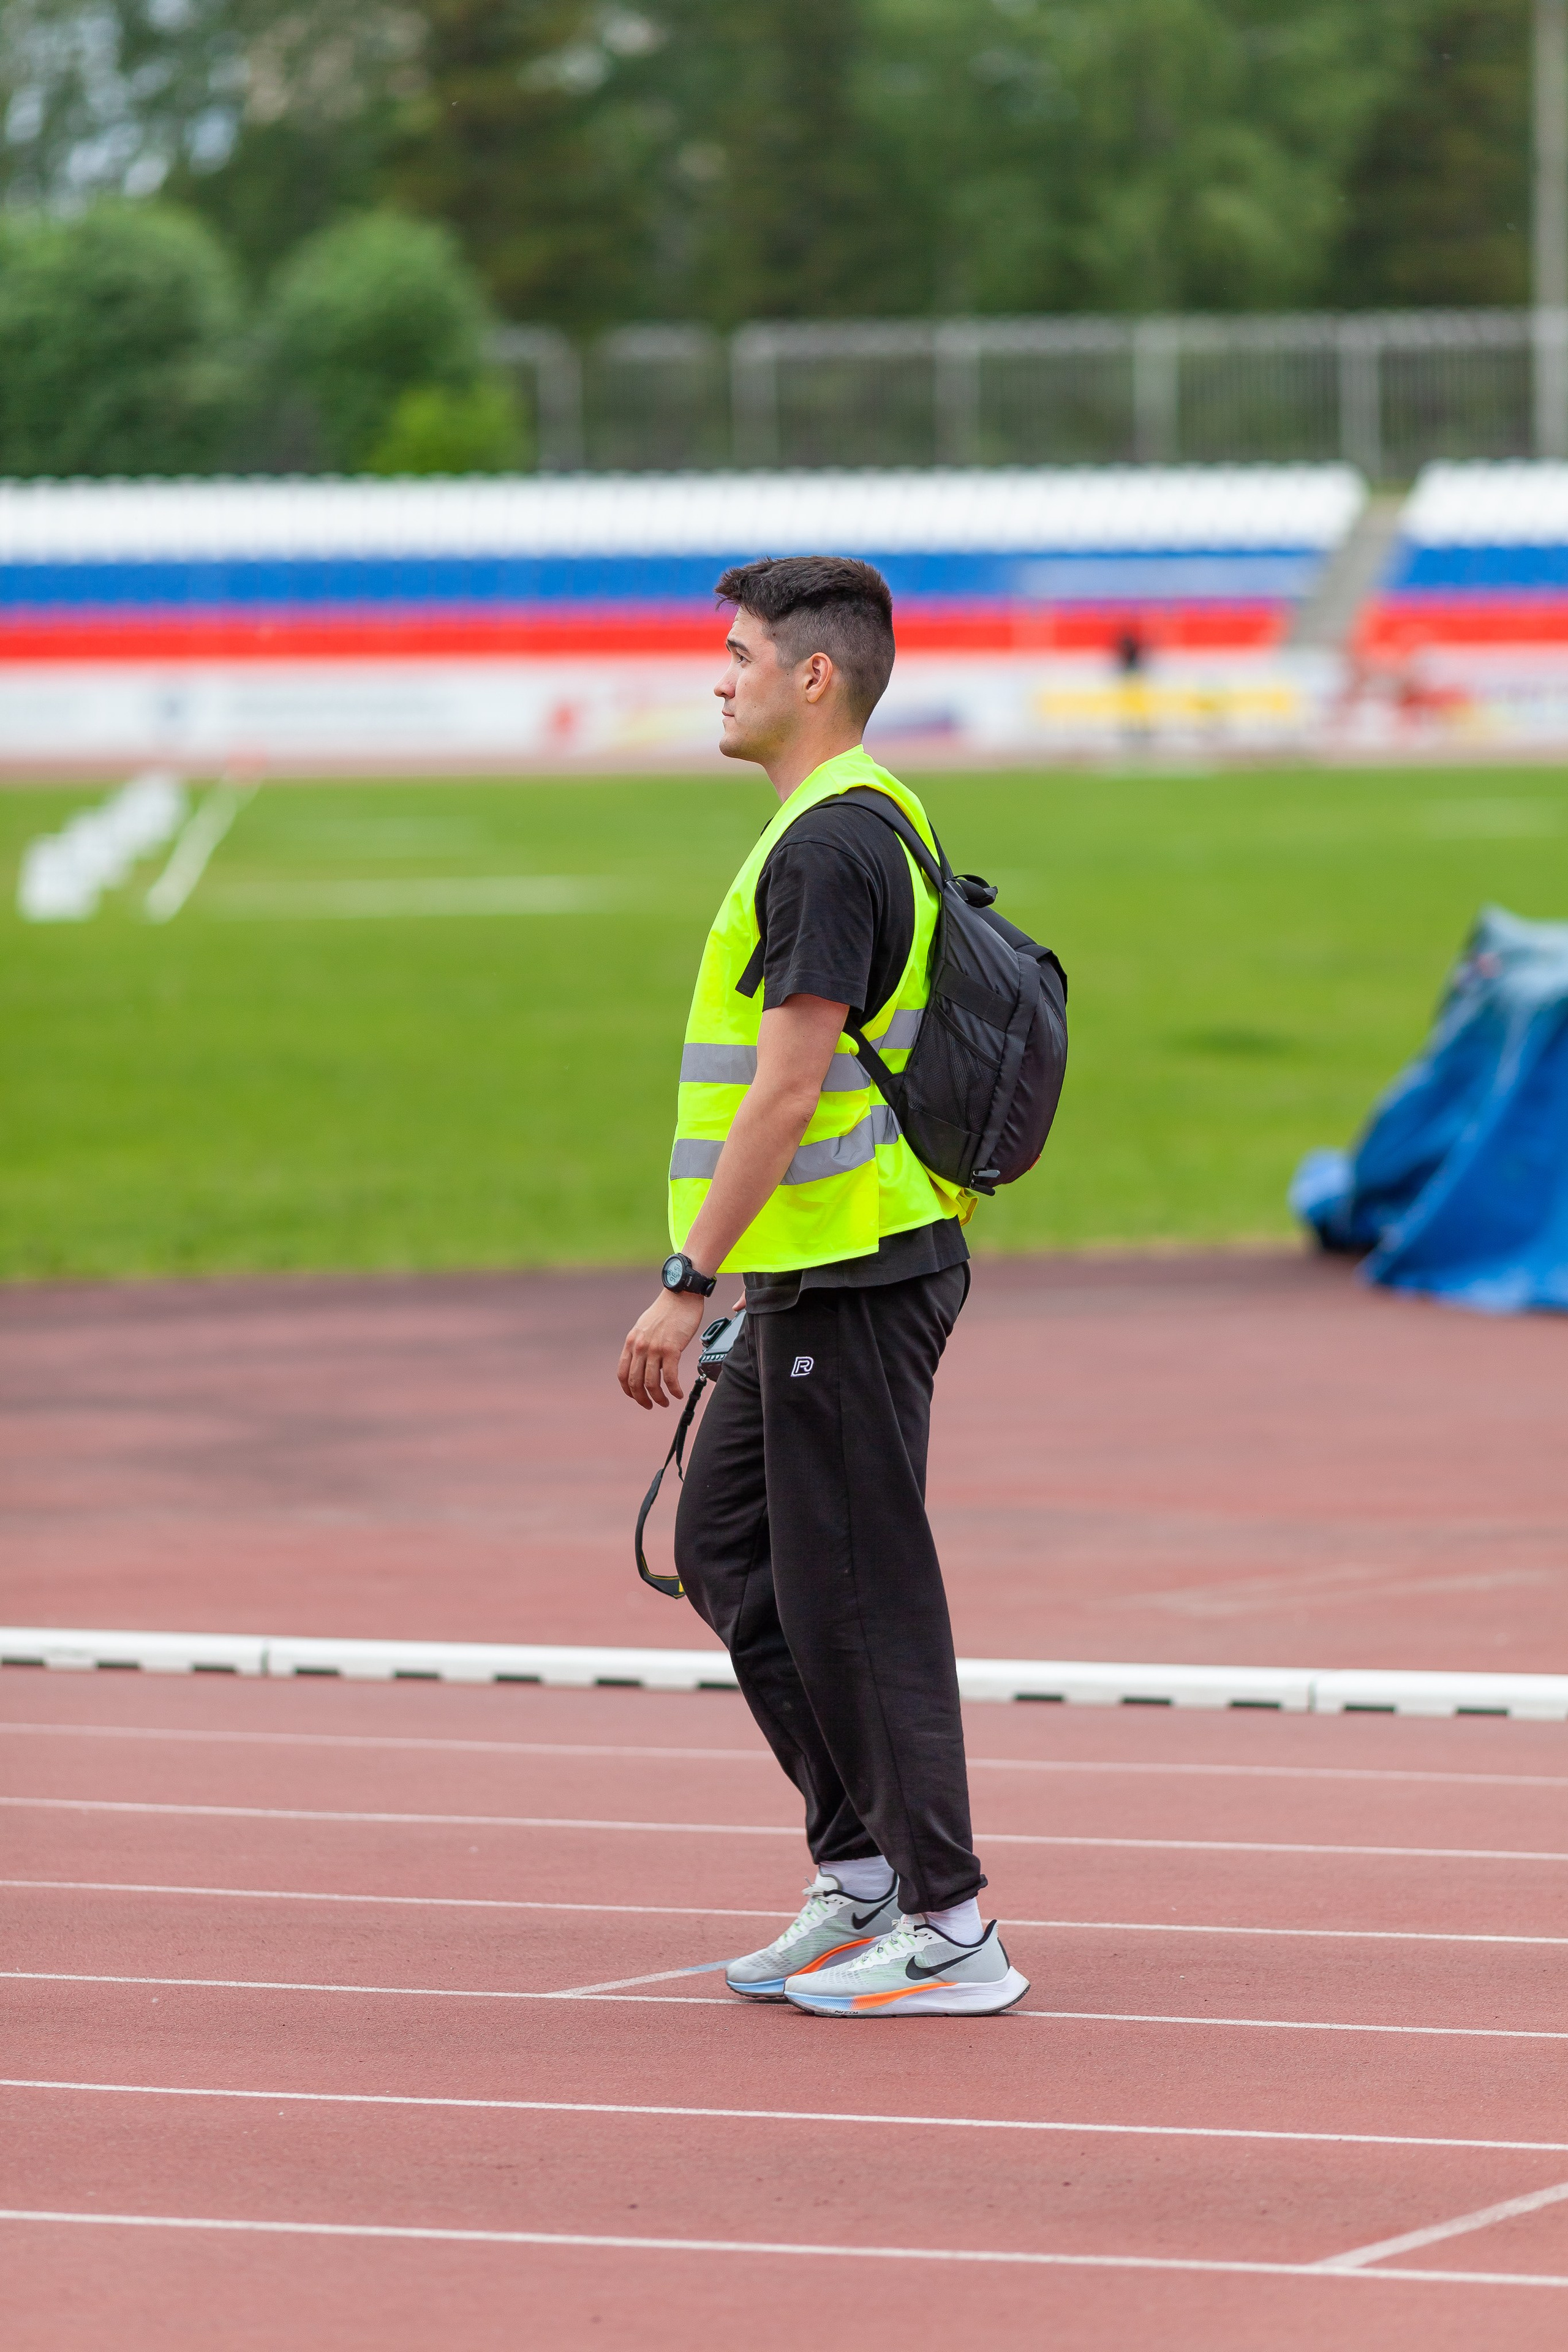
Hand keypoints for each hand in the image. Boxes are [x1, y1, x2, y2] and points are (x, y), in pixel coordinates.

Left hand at [618, 1289, 706, 1409]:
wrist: (681, 1294)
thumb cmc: (667, 1310)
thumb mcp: (644, 1326)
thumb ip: (641, 1344)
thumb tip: (643, 1360)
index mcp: (631, 1342)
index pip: (623, 1374)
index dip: (628, 1391)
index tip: (636, 1397)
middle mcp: (640, 1347)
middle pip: (635, 1382)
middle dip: (642, 1399)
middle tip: (650, 1406)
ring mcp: (655, 1349)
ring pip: (652, 1383)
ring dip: (658, 1398)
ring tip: (666, 1402)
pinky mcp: (671, 1349)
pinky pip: (670, 1377)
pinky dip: (674, 1390)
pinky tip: (678, 1393)